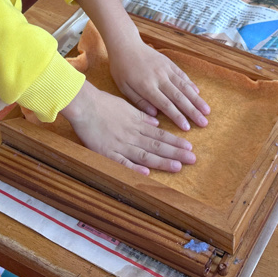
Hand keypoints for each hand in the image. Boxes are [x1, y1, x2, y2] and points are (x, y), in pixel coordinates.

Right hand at [62, 81, 195, 174]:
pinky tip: (145, 173)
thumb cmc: (104, 103)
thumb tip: (156, 122)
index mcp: (137, 124)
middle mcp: (132, 135)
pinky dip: (133, 167)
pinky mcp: (106, 152)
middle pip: (157, 145)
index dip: (175, 142)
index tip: (189, 147)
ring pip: (144, 154)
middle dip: (175, 153)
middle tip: (192, 159)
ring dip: (161, 161)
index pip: (160, 135)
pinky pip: (121, 162)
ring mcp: (120, 144)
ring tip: (178, 167)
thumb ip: (142, 116)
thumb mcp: (127, 106)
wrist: (85, 104)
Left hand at [107, 36, 208, 132]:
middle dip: (193, 111)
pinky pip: (182, 75)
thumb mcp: (124, 87)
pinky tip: (198, 93)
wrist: (126, 45)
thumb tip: (155, 115)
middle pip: (179, 97)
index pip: (165, 105)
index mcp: (147, 86)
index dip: (177, 117)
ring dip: (197, 99)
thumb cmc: (122, 69)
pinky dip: (191, 84)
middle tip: (204, 123)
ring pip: (185, 86)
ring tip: (207, 111)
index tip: (187, 128)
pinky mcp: (169, 63)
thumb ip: (139, 101)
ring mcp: (166, 69)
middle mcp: (160, 78)